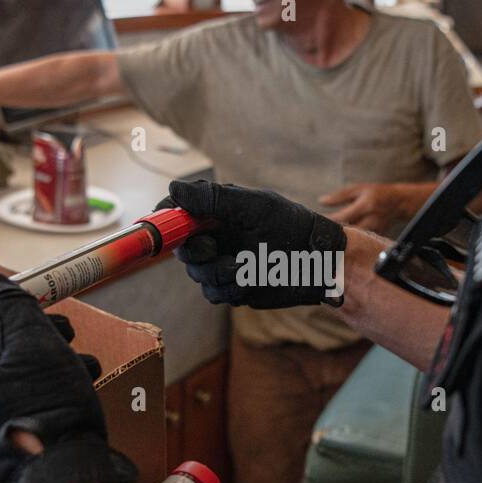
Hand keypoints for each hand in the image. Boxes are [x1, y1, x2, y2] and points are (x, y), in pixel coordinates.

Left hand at [0, 274, 134, 482]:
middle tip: (51, 321)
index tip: (4, 291)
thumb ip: (8, 307)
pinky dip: (36, 388)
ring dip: (35, 357)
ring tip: (73, 351)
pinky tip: (73, 382)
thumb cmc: (48, 418)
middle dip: (16, 330)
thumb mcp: (33, 347)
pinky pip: (9, 407)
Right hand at [159, 179, 345, 308]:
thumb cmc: (290, 225)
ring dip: (218, 272)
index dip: (165, 221)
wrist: (317, 261)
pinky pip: (214, 293)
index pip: (177, 214)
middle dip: (193, 251)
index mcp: (216, 213)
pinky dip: (229, 288)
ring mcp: (222, 263)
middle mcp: (215, 237)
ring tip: (246, 266)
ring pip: (197, 274)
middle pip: (180, 249)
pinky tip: (250, 280)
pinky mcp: (232, 287)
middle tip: (212, 249)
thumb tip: (174, 189)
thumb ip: (213, 199)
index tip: (164, 226)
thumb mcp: (252, 206)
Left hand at [319, 182, 429, 232]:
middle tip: (317, 234)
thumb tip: (321, 201)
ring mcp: (374, 230)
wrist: (398, 202)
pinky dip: (349, 241)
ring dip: (340, 240)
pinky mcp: (376, 237)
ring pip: (353, 240)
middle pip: (346, 232)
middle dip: (332, 234)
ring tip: (326, 240)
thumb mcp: (359, 189)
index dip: (327, 221)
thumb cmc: (376, 193)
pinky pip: (360, 241)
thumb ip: (340, 196)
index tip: (316, 222)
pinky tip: (340, 242)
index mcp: (364, 206)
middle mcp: (370, 220)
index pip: (341, 217)